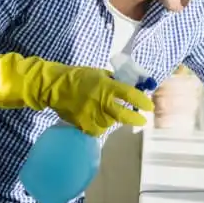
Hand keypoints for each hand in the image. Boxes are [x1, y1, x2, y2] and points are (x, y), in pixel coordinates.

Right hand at [0, 53, 153, 135]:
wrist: (54, 88)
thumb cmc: (79, 77)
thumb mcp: (100, 74)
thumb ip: (115, 81)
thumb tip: (131, 86)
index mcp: (107, 87)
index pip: (130, 96)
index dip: (143, 102)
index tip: (149, 106)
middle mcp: (102, 104)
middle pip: (125, 116)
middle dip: (136, 119)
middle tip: (142, 120)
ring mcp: (93, 117)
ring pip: (111, 123)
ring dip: (113, 118)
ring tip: (105, 110)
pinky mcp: (85, 126)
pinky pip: (99, 128)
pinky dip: (100, 124)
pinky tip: (95, 116)